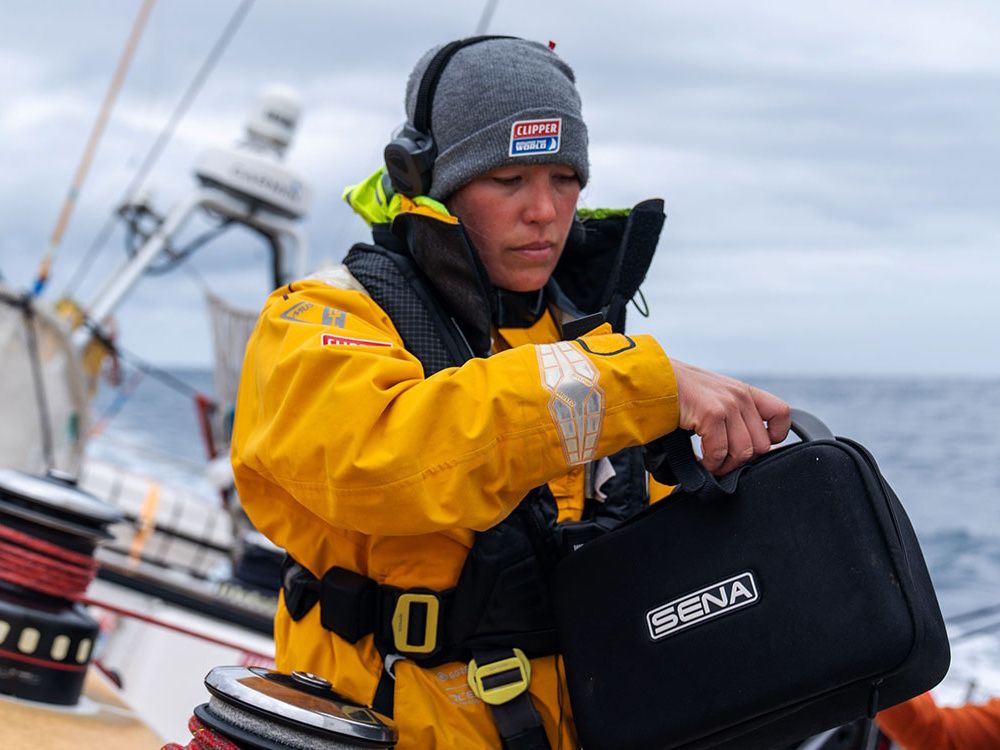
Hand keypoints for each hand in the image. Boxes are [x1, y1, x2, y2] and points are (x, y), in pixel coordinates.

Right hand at [671, 359, 790, 474]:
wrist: (654, 379)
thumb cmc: (679, 390)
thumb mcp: (715, 395)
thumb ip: (732, 414)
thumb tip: (740, 448)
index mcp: (744, 391)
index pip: (781, 414)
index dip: (774, 436)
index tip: (753, 445)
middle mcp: (740, 397)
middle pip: (761, 444)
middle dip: (741, 460)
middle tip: (723, 462)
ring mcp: (728, 405)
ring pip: (743, 452)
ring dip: (726, 465)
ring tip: (712, 464)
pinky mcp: (711, 415)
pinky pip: (720, 452)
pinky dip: (711, 463)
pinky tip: (701, 460)